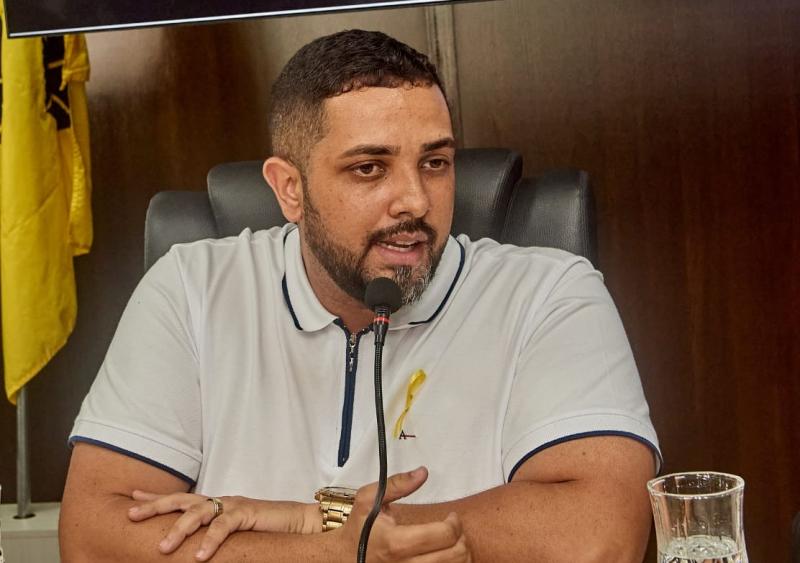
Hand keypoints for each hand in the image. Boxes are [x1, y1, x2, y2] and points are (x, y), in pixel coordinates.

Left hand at [127, 490, 319, 560]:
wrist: (299, 522)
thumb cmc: (267, 529)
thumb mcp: (234, 532)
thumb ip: (215, 534)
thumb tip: (193, 548)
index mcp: (216, 505)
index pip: (181, 499)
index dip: (157, 498)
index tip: (133, 496)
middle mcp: (221, 501)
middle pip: (182, 500)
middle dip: (155, 506)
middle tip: (131, 514)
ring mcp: (233, 505)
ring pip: (198, 513)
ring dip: (178, 530)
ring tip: (162, 548)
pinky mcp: (247, 513)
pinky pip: (223, 527)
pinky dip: (210, 542)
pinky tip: (198, 556)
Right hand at [340, 467, 471, 561]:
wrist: (343, 557)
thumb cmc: (358, 529)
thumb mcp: (369, 499)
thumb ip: (397, 484)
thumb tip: (423, 472)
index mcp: (397, 543)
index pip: (444, 535)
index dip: (455, 523)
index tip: (451, 517)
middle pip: (455, 555)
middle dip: (461, 538)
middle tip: (453, 529)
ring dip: (461, 554)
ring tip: (451, 543)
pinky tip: (445, 556)